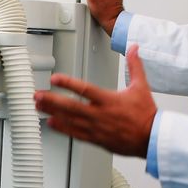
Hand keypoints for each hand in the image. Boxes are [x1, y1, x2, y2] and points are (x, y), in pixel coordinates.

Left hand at [33, 46, 155, 158]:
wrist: (151, 138)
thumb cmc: (146, 115)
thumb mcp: (141, 86)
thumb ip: (135, 65)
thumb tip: (134, 48)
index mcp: (109, 100)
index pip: (84, 89)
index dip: (68, 83)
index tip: (55, 78)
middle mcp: (99, 115)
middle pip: (70, 106)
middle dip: (51, 100)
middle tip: (37, 95)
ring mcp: (96, 128)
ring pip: (69, 120)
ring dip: (52, 113)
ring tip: (38, 107)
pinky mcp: (95, 139)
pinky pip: (75, 134)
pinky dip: (62, 129)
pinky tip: (51, 124)